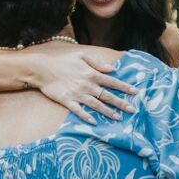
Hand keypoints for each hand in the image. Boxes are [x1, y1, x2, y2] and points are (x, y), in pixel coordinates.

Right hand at [12, 46, 139, 121]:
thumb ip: (97, 63)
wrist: (42, 68)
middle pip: (107, 96)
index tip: (136, 93)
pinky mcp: (67, 101)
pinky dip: (86, 117)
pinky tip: (95, 122)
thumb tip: (112, 69)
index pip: (112, 82)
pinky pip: (79, 111)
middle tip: (132, 110)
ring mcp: (77, 94)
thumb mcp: (81, 56)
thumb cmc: (62, 60)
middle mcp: (87, 85)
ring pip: (96, 105)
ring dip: (108, 112)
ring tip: (118, 118)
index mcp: (91, 74)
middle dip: (121, 103)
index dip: (125, 87)